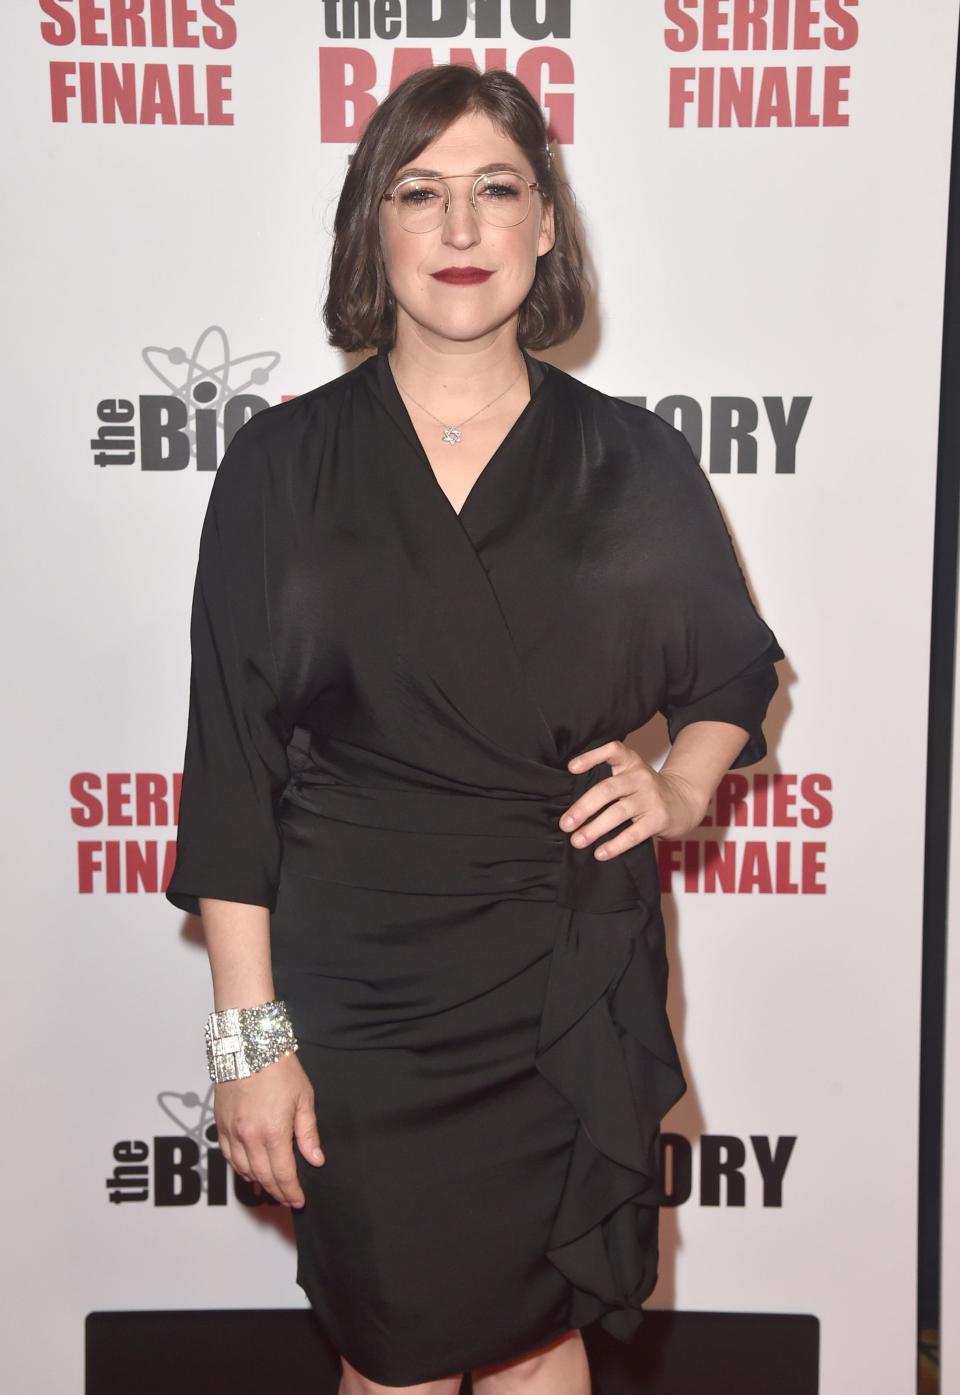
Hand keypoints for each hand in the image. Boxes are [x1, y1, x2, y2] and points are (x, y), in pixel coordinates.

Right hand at [214, 1051, 324, 1208]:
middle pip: (263, 1176)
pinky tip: (249, 1171)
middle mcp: (249, 1136)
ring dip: (258, 1183)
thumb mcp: (304, 1098)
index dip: (291, 1191)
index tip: (299, 1200)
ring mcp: (231, 1131)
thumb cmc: (279, 1067)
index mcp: (273, 1132)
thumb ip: (308, 1133)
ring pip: (243, 1169)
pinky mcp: (220, 1123)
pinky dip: (239, 1168)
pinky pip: (228, 1156)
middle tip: (287, 1199)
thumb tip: (315, 1160)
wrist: (248, 1045)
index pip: (283, 1174)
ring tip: (270, 1189)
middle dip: (277, 1192)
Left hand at [559, 739, 705, 858]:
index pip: (612, 750)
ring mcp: (650, 798)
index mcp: (630, 763)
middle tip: (565, 823)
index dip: (591, 757)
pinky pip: (633, 834)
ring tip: (577, 841)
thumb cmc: (646, 790)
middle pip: (607, 789)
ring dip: (595, 829)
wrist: (685, 800)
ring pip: (618, 813)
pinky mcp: (658, 819)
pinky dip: (615, 845)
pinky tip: (600, 853)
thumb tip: (571, 806)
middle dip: (584, 807)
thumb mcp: (631, 775)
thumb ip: (608, 780)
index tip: (571, 768)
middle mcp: (640, 777)